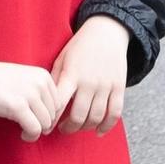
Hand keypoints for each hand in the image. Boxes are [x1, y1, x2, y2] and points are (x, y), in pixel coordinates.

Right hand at [0, 55, 59, 141]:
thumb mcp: (25, 80)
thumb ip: (40, 93)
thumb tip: (53, 119)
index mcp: (43, 75)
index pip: (59, 104)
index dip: (48, 115)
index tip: (35, 118)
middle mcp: (40, 83)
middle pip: (54, 115)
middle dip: (43, 124)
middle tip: (28, 126)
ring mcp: (29, 94)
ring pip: (46, 124)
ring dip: (36, 131)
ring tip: (24, 130)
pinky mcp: (17, 107)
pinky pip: (35, 130)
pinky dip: (30, 136)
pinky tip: (22, 134)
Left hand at [51, 15, 130, 135]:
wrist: (106, 31)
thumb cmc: (80, 46)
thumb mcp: (62, 59)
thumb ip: (55, 80)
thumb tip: (46, 103)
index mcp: (72, 74)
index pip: (58, 103)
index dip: (51, 120)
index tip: (46, 128)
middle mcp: (89, 82)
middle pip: (78, 116)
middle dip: (68, 128)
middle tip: (63, 129)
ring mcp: (105, 85)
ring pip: (95, 117)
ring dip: (85, 127)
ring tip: (78, 126)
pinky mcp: (119, 87)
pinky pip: (114, 113)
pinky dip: (107, 126)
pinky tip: (99, 132)